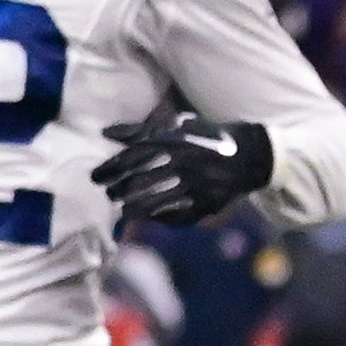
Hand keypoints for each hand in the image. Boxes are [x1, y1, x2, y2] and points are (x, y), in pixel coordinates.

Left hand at [92, 113, 275, 225]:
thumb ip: (140, 130)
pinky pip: (177, 217)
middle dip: (119, 190)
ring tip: (123, 210)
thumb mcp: (176, 126)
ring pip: (156, 203)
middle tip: (108, 194)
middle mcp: (184, 164)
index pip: (134, 158)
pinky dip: (160, 219)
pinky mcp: (207, 205)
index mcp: (176, 142)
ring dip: (134, 209)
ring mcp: (196, 187)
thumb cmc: (205, 136)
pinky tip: (149, 218)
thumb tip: (106, 132)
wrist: (250, 154)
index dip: (111, 168)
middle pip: (141, 183)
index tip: (95, 177)